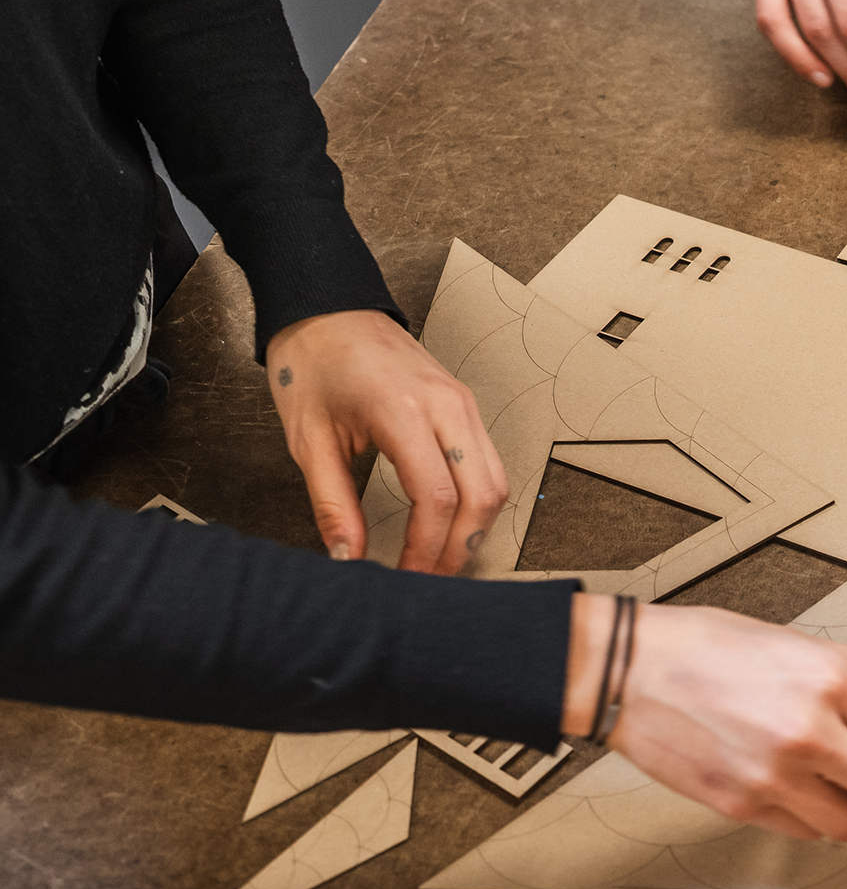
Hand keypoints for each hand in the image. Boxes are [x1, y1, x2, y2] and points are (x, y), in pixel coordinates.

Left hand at [266, 309, 505, 573]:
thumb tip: (348, 557)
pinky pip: (489, 463)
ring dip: (476, 528)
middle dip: (460, 547)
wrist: (327, 309)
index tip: (405, 576)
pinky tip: (452, 521)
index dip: (425, 549)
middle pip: (482, 495)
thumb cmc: (313, 363)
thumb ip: (333, 504)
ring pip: (496, 482)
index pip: (436, 497)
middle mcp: (445, 405)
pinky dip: (477, 501)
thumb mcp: (308, 440)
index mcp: (403, 410)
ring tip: (442, 556)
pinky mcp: (465, 405)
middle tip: (430, 578)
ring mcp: (462, 403)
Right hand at [567, 598, 846, 842]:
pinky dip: (814, 817)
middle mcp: (809, 733)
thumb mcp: (789, 638)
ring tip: (845, 785)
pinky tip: (804, 792)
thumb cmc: (698, 648)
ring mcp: (776, 776)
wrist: (627, 672)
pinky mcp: (743, 805)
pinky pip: (804, 831)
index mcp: (828, 682)